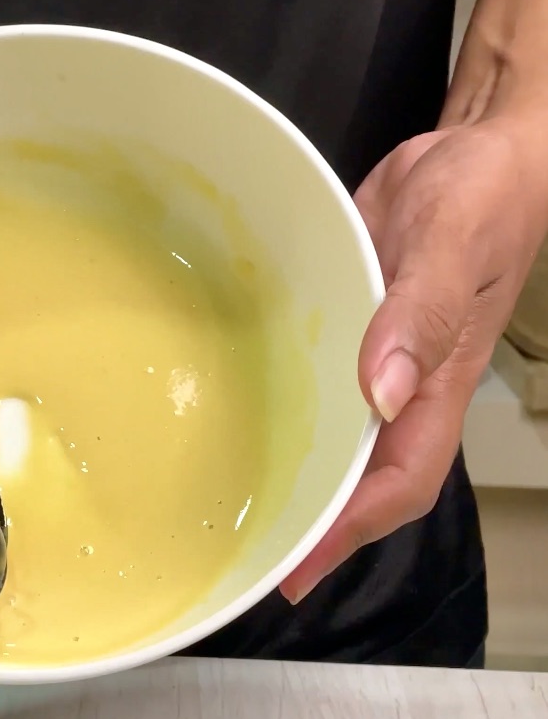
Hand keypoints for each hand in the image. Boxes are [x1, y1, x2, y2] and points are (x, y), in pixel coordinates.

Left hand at [279, 113, 547, 603]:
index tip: (298, 564)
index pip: (399, 479)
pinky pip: (318, 385)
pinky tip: (247, 420)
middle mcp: (405, 387)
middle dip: (317, 523)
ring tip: (238, 507)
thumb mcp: (453, 243)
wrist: (474, 154)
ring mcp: (374, 361)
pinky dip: (290, 414)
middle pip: (364, 478)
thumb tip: (383, 392)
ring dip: (300, 477)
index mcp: (438, 384)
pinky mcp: (346, 328)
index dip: (351, 526)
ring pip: (339, 438)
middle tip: (251, 554)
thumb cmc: (480, 196)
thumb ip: (423, 314)